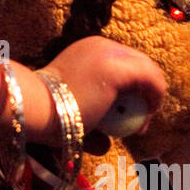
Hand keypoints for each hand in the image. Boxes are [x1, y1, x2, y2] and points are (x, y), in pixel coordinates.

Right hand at [42, 36, 166, 136]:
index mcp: (88, 49)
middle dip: (143, 94)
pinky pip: (151, 80)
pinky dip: (155, 97)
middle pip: (138, 66)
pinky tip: (149, 113)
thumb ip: (91, 120)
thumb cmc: (46, 113)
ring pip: (148, 71)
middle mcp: (101, 45)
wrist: (35, 108)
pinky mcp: (118, 69)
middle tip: (139, 123)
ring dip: (150, 99)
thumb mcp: (73, 108)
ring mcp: (110, 54)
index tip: (128, 117)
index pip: (123, 65)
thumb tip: (104, 144)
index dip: (132, 90)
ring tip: (142, 125)